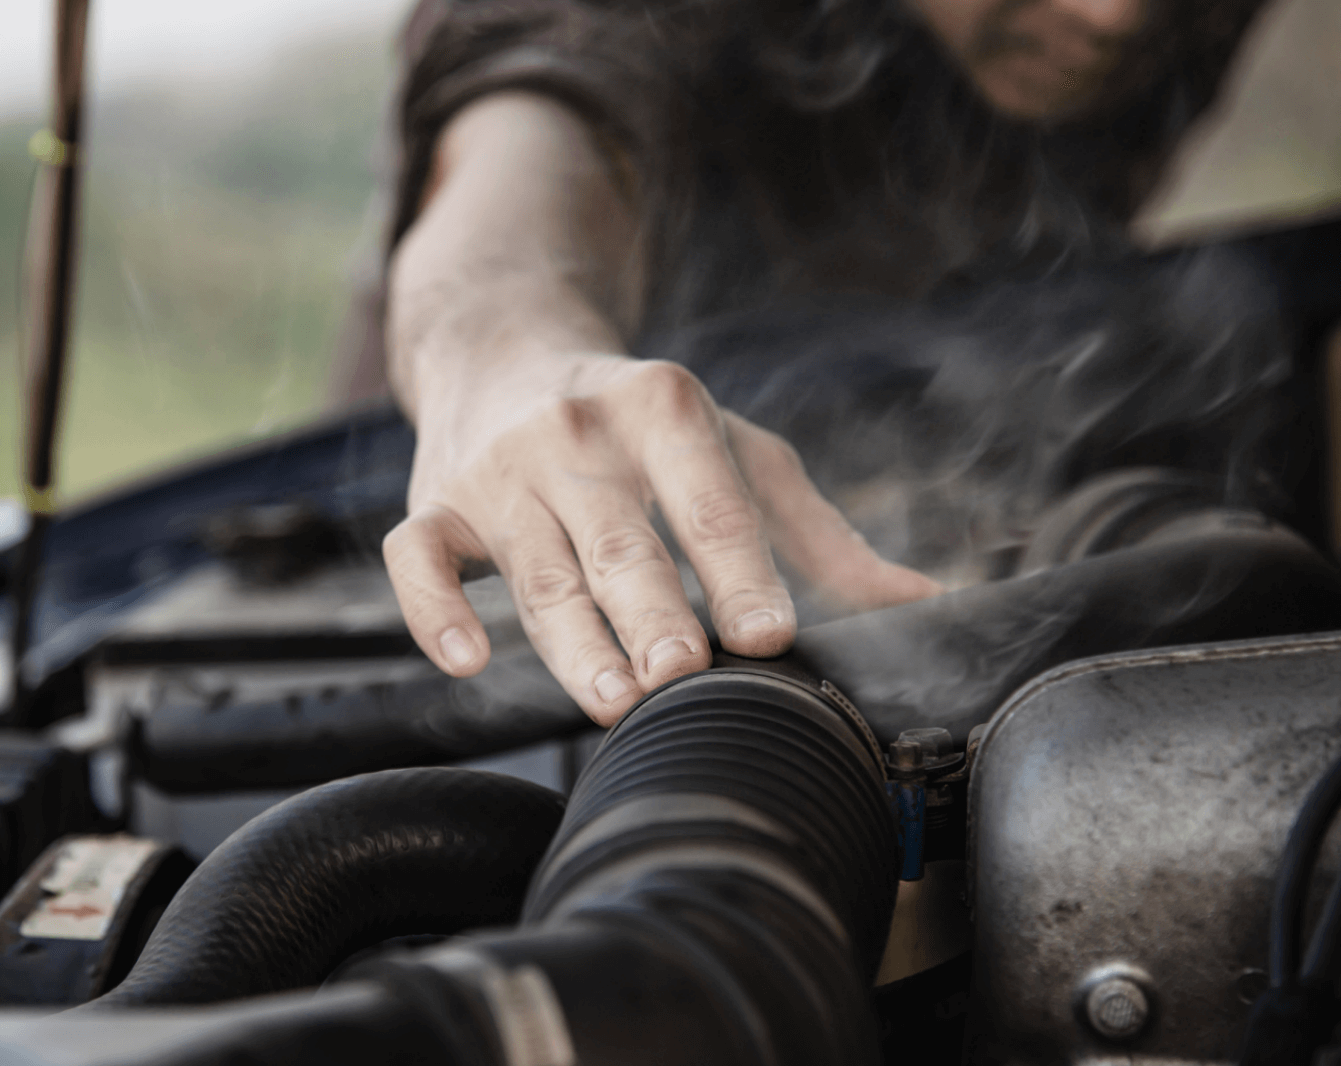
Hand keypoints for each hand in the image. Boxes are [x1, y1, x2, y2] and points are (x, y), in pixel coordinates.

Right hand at [383, 353, 941, 725]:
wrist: (504, 351)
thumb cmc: (643, 424)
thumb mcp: (738, 451)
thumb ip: (818, 534)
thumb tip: (923, 604)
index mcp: (664, 407)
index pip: (708, 498)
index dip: (739, 566)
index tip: (770, 634)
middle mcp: (576, 431)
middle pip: (619, 539)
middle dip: (651, 609)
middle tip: (682, 674)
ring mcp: (499, 469)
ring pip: (535, 566)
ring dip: (572, 638)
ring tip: (613, 700)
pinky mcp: (435, 502)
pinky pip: (416, 559)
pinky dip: (434, 610)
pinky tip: (467, 660)